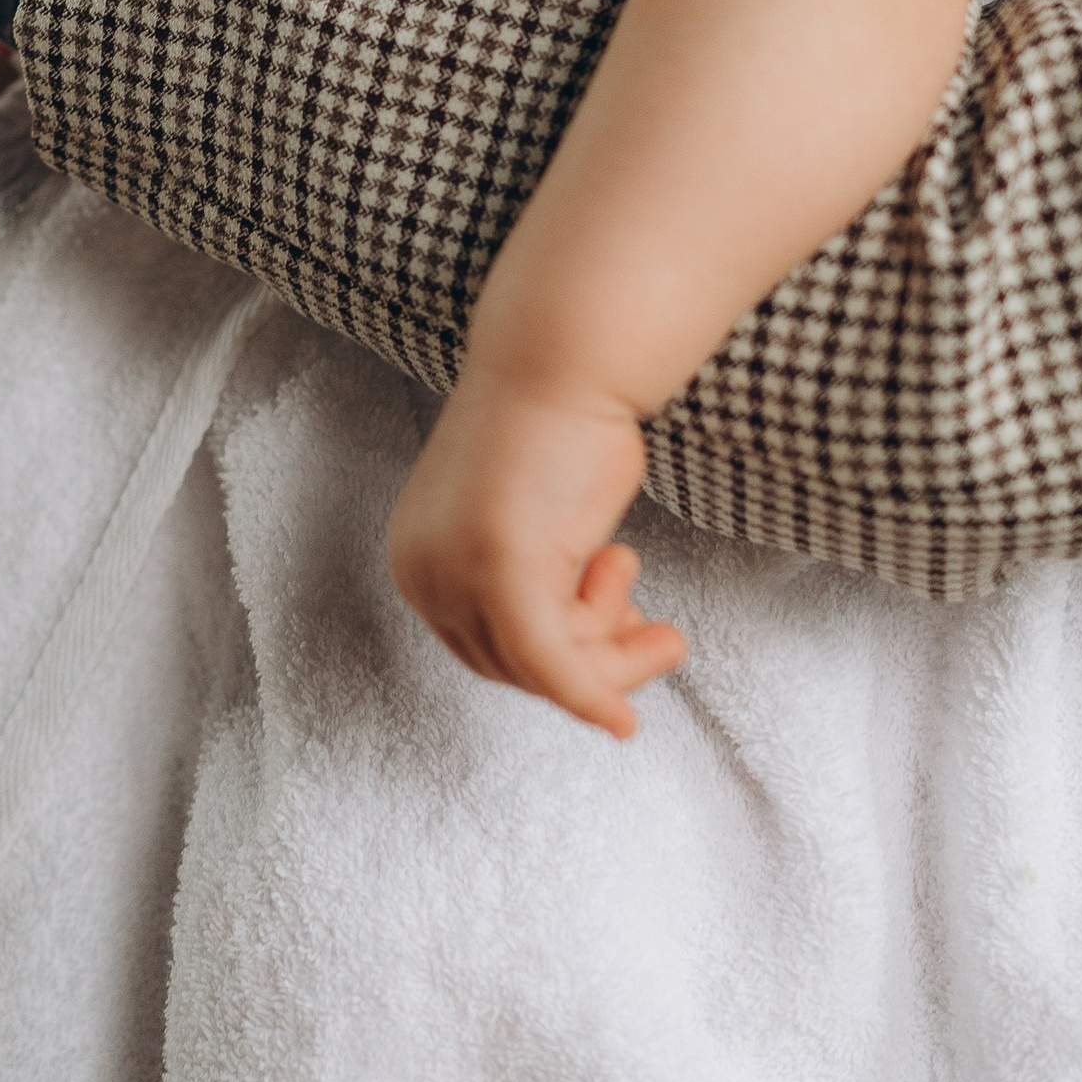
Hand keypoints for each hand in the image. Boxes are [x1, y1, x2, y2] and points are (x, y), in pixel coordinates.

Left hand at [385, 362, 686, 737]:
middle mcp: (423, 570)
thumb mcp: (537, 519)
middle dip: (592, 660)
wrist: (566, 357)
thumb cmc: (564, 423)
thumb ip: (538, 577)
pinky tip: (624, 724)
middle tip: (660, 639)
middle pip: (512, 665)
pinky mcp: (500, 575)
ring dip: (612, 660)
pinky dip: (592, 697)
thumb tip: (579, 640)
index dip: (557, 654)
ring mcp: (457, 573)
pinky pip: (552, 667)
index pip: (484, 645)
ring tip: (663, 628)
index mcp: (417, 555)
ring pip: (542, 668)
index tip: (621, 634)